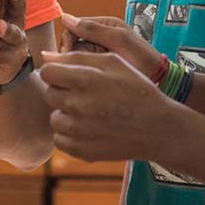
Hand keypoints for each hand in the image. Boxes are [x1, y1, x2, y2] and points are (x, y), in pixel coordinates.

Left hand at [38, 50, 177, 162]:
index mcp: (86, 79)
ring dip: (66, 115)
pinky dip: (70, 135)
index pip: (46, 72)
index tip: (67, 77)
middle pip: (49, 94)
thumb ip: (77, 57)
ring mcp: (78, 130)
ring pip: (54, 118)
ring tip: (90, 114)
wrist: (158, 128)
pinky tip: (90, 129)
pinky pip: (59, 139)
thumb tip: (46, 55)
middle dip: (63, 93)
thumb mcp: (114, 62)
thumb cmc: (137, 89)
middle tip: (85, 96)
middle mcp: (78, 105)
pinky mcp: (80, 150)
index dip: (56, 72)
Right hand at [61, 14, 161, 73]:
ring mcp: (100, 52)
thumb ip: (94, 29)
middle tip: (75, 67)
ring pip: (75, 56)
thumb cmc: (144, 60)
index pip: (74, 27)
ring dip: (75, 64)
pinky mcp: (100, 66)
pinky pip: (83, 66)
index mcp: (106, 25)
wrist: (161, 82)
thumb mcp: (120, 41)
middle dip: (70, 54)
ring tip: (83, 74)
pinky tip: (86, 78)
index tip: (68, 54)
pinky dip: (81, 71)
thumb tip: (65, 18)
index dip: (68, 40)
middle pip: (72, 42)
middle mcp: (100, 37)